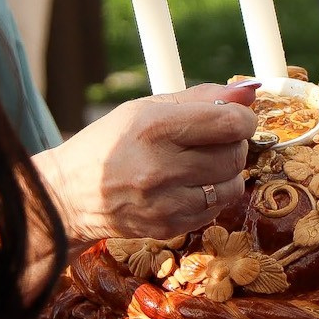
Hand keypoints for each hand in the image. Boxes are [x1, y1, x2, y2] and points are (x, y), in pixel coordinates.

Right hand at [33, 83, 256, 241]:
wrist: (69, 195)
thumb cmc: (110, 143)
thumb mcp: (147, 108)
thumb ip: (201, 97)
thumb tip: (248, 92)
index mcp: (155, 128)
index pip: (230, 123)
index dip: (243, 118)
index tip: (235, 119)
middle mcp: (161, 167)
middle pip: (234, 154)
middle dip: (233, 144)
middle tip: (212, 141)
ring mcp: (165, 202)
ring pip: (232, 185)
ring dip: (225, 172)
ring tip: (199, 164)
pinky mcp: (169, 227)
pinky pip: (216, 209)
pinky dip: (211, 195)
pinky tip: (188, 185)